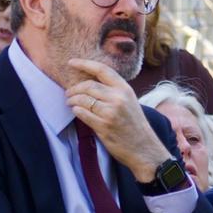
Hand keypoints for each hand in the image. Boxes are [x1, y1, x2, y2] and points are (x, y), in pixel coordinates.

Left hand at [65, 59, 170, 181]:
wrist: (144, 149)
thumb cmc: (135, 126)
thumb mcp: (129, 102)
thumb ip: (113, 92)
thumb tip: (88, 84)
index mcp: (125, 89)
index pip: (102, 70)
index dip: (84, 64)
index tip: (71, 63)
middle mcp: (118, 98)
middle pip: (88, 85)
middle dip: (74, 88)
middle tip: (68, 93)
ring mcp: (111, 112)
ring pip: (83, 99)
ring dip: (72, 100)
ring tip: (70, 103)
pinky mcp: (103, 126)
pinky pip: (82, 113)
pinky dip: (76, 111)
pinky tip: (76, 111)